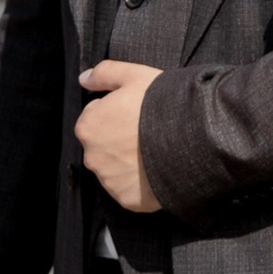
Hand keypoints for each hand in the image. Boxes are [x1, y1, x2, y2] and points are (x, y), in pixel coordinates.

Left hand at [75, 59, 162, 211]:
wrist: (190, 138)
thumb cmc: (158, 103)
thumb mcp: (132, 75)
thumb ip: (103, 74)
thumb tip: (83, 79)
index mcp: (87, 127)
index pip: (94, 118)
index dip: (115, 113)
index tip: (135, 113)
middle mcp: (91, 157)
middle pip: (102, 147)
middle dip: (118, 141)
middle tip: (145, 133)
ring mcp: (109, 181)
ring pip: (115, 170)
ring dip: (128, 163)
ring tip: (153, 152)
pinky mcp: (127, 199)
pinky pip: (131, 190)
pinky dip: (140, 183)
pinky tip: (156, 170)